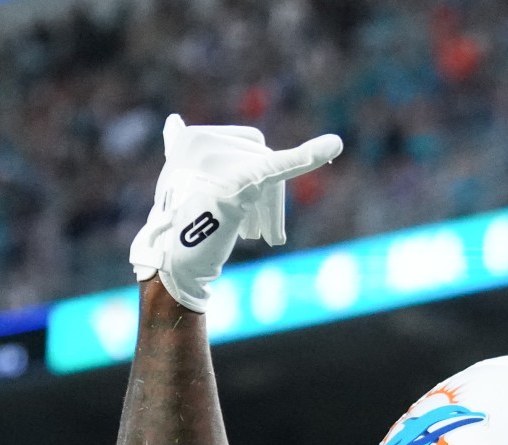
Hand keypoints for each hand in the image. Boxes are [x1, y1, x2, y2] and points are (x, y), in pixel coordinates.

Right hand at [129, 116, 342, 310]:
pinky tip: (333, 146)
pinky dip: (307, 158)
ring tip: (264, 236)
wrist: (174, 260)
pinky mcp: (241, 181)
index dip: (257, 174)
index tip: (249, 211)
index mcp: (193, 138)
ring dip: (272, 212)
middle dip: (268, 199)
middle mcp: (203, 143)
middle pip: (262, 158)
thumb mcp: (183, 178)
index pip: (250, 145)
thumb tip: (174, 121)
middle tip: (263, 234)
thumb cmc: (182, 222)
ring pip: (271, 173)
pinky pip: (278, 167)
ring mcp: (220, 162)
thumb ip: (181, 146)